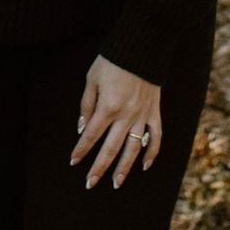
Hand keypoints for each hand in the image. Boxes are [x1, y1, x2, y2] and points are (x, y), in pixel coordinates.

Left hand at [72, 55, 162, 190]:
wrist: (141, 46)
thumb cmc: (112, 61)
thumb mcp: (92, 79)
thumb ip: (86, 105)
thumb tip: (82, 128)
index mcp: (108, 106)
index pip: (91, 135)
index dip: (81, 149)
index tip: (73, 162)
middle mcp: (126, 115)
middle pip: (110, 148)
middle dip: (99, 168)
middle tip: (90, 184)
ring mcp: (142, 115)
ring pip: (133, 148)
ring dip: (124, 168)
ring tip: (116, 183)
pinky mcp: (154, 111)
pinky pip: (155, 136)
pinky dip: (152, 153)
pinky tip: (145, 166)